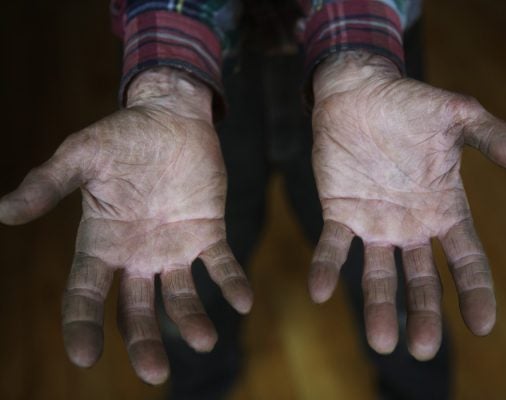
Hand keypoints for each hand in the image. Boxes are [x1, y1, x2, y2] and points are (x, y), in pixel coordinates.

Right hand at [0, 68, 252, 383]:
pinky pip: (221, 265)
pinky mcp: (208, 232)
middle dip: (143, 341)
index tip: (85, 357)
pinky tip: (243, 301)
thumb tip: (4, 213)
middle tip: (155, 374)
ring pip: (180, 296)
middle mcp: (137, 254)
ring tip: (204, 340)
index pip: (86, 294)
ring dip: (191, 320)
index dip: (83, 326)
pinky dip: (231, 283)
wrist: (171, 117)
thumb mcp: (82, 155)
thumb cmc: (122, 136)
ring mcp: (175, 246)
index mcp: (102, 242)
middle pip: (136, 310)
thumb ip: (49, 183)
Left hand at [308, 51, 505, 359]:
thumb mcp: (459, 117)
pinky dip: (326, 269)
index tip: (482, 325)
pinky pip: (333, 248)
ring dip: (379, 307)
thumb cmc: (412, 104)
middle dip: (424, 313)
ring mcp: (374, 223)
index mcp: (444, 209)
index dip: (475, 292)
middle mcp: (411, 225)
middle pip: (422, 280)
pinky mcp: (339, 213)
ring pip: (378, 275)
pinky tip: (320, 292)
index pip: (466, 260)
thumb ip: (495, 139)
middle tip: (422, 349)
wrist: (359, 91)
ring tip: (381, 342)